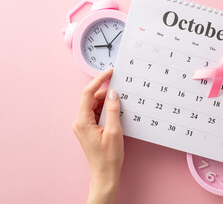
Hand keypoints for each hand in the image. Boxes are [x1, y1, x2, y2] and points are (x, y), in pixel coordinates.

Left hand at [72, 69, 123, 203]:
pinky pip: (96, 113)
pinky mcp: (89, 128)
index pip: (88, 93)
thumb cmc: (109, 156)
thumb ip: (113, 110)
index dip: (99, 80)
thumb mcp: (114, 131)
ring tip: (120, 102)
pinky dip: (106, 109)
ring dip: (106, 102)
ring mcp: (84, 125)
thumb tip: (113, 93)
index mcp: (82, 121)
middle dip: (105, 92)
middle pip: (91, 98)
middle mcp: (80, 121)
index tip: (109, 72)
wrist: (105, 173)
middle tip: (120, 89)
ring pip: (94, 105)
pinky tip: (116, 111)